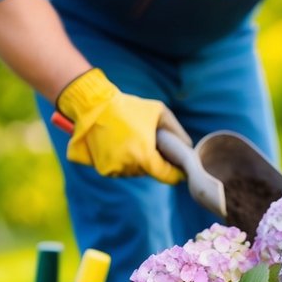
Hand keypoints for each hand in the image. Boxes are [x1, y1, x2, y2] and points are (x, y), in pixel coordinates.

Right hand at [56, 68, 189, 181]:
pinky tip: (121, 145)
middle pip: (149, 172)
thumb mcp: (160, 113)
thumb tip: (188, 147)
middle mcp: (129, 167)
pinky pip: (120, 170)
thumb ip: (176, 132)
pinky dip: (123, 161)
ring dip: (137, 161)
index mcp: (144, 156)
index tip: (180, 171)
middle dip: (153, 161)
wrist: (94, 106)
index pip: (166, 175)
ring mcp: (114, 169)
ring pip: (134, 172)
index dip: (175, 174)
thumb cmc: (129, 108)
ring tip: (133, 141)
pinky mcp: (102, 169)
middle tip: (151, 144)